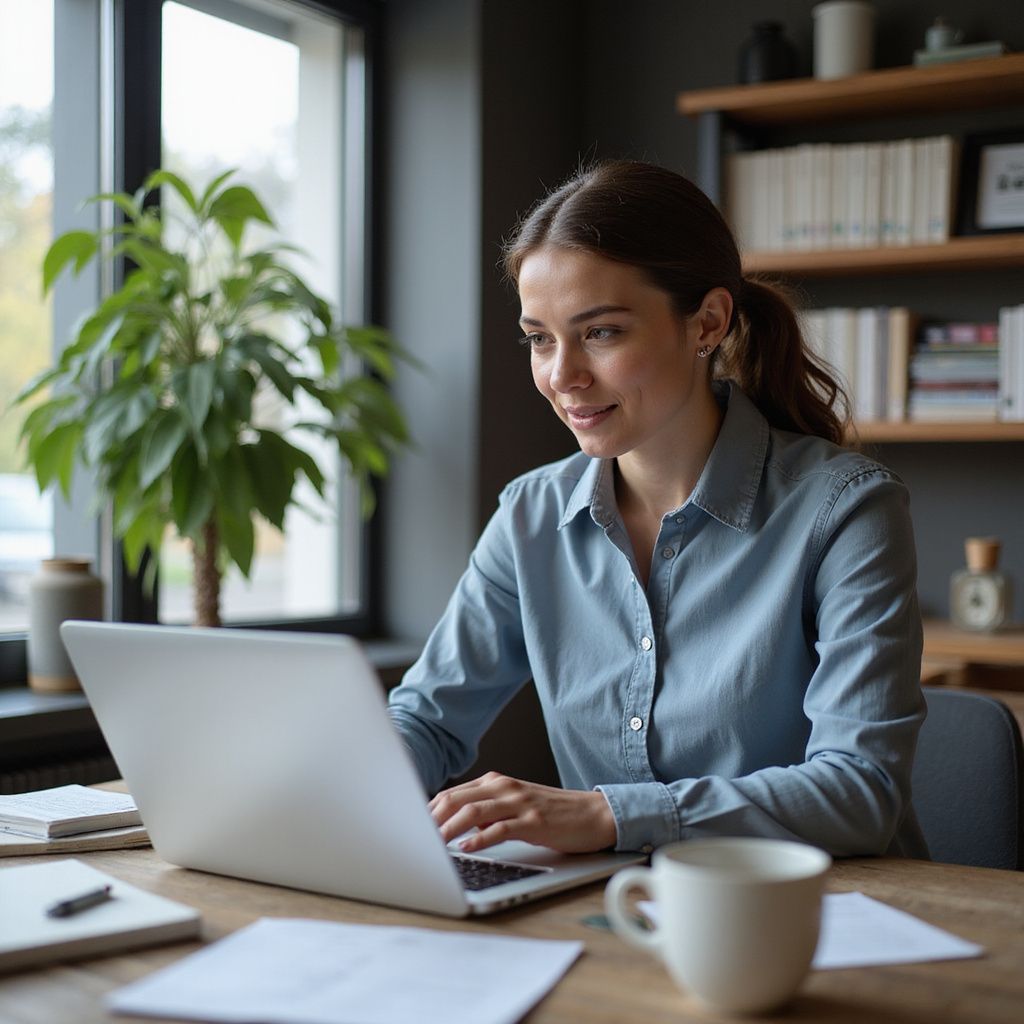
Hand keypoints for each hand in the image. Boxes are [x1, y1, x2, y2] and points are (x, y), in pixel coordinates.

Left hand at [428, 771, 617, 853]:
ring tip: (432, 845)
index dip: (428, 812)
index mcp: (497, 782)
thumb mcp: (515, 805)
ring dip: (448, 829)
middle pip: (456, 799)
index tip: (412, 829)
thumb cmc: (553, 813)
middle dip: (431, 820)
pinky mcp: (533, 821)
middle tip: (414, 839)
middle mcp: (504, 787)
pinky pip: (500, 828)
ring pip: (473, 811)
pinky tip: (467, 848)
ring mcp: (519, 802)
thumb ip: (487, 810)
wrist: (592, 814)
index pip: (452, 794)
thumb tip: (456, 825)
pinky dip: (479, 838)